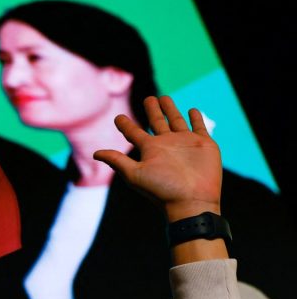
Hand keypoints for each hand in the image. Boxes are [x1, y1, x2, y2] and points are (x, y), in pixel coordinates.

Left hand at [93, 96, 221, 222]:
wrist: (191, 200)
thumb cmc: (162, 190)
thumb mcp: (135, 174)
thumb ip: (117, 161)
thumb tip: (95, 153)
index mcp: (150, 149)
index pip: (134, 133)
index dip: (125, 125)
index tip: (118, 117)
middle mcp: (166, 144)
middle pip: (157, 122)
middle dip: (152, 110)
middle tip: (149, 98)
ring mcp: (185, 143)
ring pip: (176, 121)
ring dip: (170, 110)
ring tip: (164, 98)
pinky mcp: (203, 144)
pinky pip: (199, 127)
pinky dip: (196, 118)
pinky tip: (192, 110)